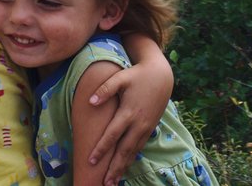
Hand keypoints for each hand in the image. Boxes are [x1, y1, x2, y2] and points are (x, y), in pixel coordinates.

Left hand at [87, 49, 172, 185]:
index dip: (101, 148)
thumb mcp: (120, 78)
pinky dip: (132, 159)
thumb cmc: (137, 75)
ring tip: (114, 181)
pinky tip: (125, 167)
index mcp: (129, 112)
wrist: (161, 76)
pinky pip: (139, 147)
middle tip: (105, 183)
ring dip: (123, 167)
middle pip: (124, 150)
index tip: (91, 161)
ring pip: (133, 152)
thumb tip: (90, 102)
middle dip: (114, 167)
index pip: (112, 134)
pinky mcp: (150, 128)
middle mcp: (138, 124)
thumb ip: (105, 89)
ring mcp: (146, 128)